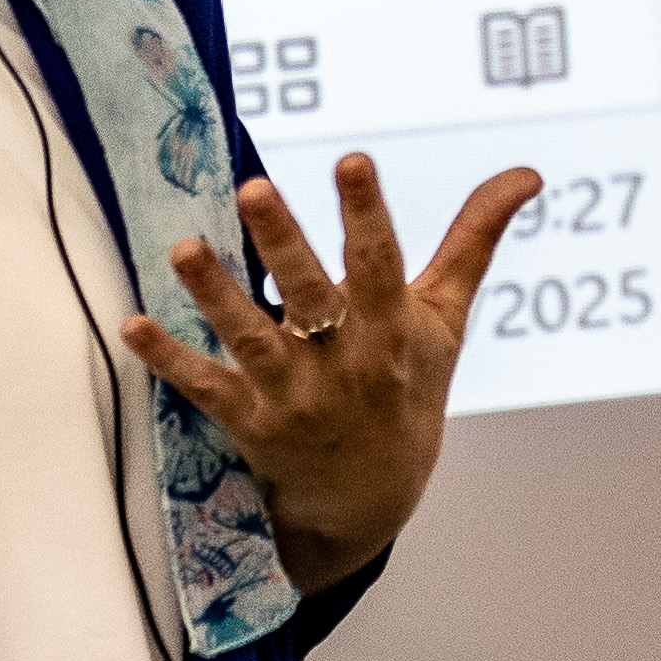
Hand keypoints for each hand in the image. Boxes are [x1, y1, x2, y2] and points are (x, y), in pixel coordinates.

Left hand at [124, 154, 542, 595]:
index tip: (352, 160)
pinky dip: (168, 358)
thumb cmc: (409, 391)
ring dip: (214, 293)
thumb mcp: (446, 320)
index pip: (381, 262)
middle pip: (309, 293)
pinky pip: (204, 387)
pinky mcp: (251, 421)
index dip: (367, 212)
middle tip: (252, 187)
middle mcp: (342, 361)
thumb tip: (528, 172)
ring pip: (249, 336)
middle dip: (282, 241)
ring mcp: (294, 394)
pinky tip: (132, 326)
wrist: (373, 500)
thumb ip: (474, 240)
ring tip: (184, 248)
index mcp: (391, 329)